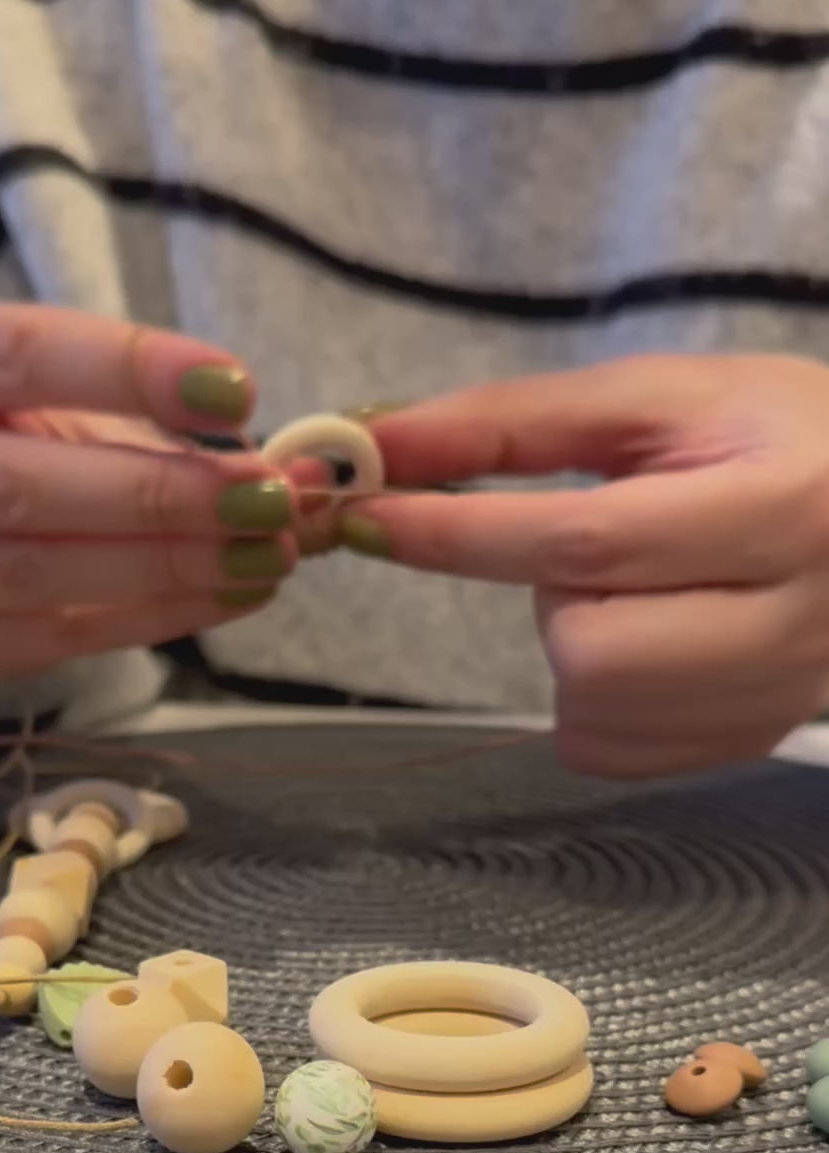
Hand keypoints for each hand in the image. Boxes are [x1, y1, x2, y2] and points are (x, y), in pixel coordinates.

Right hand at [0, 305, 295, 680]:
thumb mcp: (54, 382)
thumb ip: (154, 404)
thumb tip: (299, 465)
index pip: (10, 355)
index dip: (129, 372)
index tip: (236, 392)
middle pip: (16, 486)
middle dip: (156, 493)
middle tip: (262, 497)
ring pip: (32, 573)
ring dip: (166, 564)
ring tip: (263, 551)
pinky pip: (62, 635)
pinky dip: (163, 615)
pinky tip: (236, 592)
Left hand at [346, 356, 828, 776]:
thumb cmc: (776, 437)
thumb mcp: (662, 401)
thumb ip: (515, 422)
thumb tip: (380, 440)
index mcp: (784, 504)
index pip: (587, 538)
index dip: (459, 533)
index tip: (365, 515)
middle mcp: (796, 615)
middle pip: (589, 647)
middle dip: (553, 600)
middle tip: (598, 551)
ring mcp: (781, 694)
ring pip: (593, 709)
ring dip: (573, 645)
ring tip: (637, 589)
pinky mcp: (754, 741)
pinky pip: (609, 751)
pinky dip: (592, 698)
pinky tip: (646, 641)